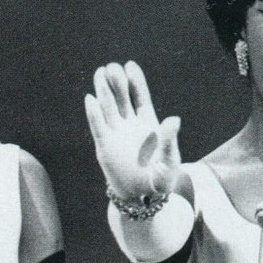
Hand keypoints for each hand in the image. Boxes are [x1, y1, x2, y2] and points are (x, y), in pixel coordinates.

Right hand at [84, 61, 180, 200]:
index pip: (140, 97)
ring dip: (103, 91)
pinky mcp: (104, 147)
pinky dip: (93, 114)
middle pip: (122, 98)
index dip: (136, 81)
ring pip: (108, 108)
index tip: (130, 65)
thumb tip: (173, 120)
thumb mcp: (170, 160)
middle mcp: (129, 124)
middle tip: (112, 67)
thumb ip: (170, 140)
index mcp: (147, 122)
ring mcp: (116, 134)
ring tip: (100, 73)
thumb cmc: (161, 178)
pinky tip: (89, 99)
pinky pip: (98, 127)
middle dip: (117, 82)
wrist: (144, 196)